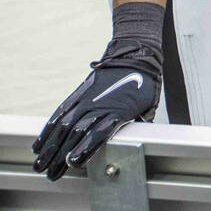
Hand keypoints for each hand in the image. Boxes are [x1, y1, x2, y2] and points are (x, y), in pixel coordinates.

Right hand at [33, 37, 161, 180]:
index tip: (72, 162)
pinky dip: (48, 129)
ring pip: (64, 125)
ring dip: (50, 146)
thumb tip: (139, 143)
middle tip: (50, 174)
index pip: (99, 133)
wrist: (135, 57)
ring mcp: (87, 98)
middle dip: (61, 156)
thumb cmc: (144, 85)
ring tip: (40, 163)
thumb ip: (140, 126)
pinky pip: (61, 112)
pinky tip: (40, 143)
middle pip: (77, 133)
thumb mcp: (149, 106)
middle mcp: (100, 105)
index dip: (85, 148)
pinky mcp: (79, 93)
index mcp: (120, 111)